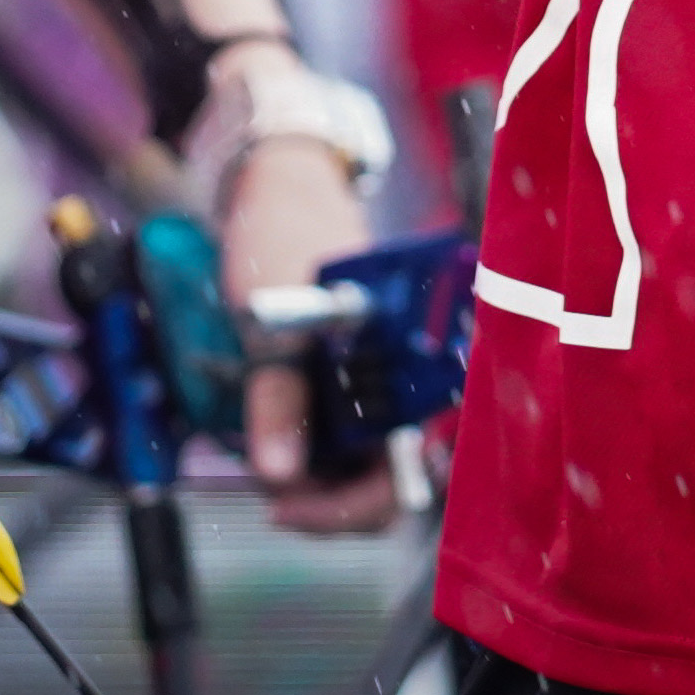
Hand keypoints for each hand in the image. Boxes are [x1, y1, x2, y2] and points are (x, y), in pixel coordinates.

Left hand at [217, 135, 400, 536]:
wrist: (282, 190)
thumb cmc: (285, 238)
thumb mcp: (274, 319)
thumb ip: (278, 395)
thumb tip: (279, 473)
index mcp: (419, 348)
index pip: (416, 458)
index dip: (357, 501)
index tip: (288, 504)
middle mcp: (420, 370)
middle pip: (401, 477)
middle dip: (337, 502)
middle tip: (276, 497)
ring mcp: (396, 378)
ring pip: (381, 468)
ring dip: (329, 486)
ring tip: (275, 468)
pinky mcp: (372, 380)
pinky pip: (363, 445)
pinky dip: (327, 461)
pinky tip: (289, 448)